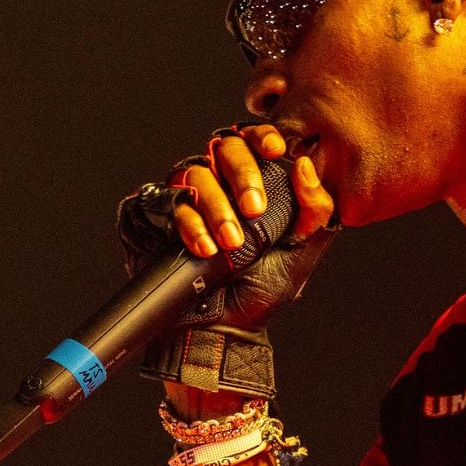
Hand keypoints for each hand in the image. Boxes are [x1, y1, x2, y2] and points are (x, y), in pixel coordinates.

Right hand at [115, 126, 339, 397]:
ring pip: (194, 174)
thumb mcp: (302, 251)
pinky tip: (204, 248)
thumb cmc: (261, 290)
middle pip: (222, 147)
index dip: (261, 136)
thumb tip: (305, 164)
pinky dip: (188, 224)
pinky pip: (165, 203)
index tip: (277, 149)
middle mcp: (215, 182)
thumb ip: (315, 208)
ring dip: (217, 208)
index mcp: (249, 182)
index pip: (252, 139)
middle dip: (243, 175)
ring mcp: (181, 197)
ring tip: (232, 244)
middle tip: (255, 210)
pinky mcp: (151, 215)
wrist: (220, 329)